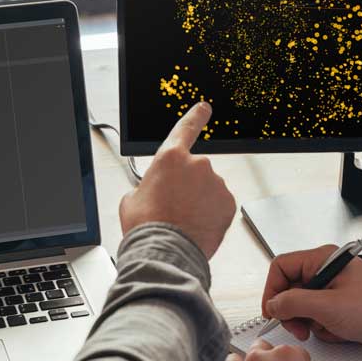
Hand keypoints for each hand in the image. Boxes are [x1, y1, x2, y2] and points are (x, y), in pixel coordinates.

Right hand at [119, 102, 236, 258]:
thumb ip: (149, 184)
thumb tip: (154, 190)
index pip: (186, 128)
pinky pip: (219, 204)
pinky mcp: (228, 202)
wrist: (165, 252)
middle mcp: (197, 164)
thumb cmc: (147, 226)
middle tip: (173, 207)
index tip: (204, 108)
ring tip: (183, 220)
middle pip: (195, 169)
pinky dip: (211, 213)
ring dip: (199, 200)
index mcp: (170, 157)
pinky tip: (197, 224)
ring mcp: (216, 183)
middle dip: (187, 185)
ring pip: (208, 188)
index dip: (196, 116)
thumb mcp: (133, 198)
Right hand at [262, 245, 361, 351]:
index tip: (272, 312)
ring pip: (302, 306)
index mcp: (323, 259)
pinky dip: (324, 328)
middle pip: (290, 288)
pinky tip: (340, 331)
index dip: (272, 290)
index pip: (282, 267)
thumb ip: (293, 303)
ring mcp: (333, 289)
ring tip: (327, 329)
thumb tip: (272, 304)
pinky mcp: (340, 306)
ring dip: (310, 322)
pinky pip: (317, 317)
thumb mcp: (328, 307)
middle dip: (292, 311)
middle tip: (298, 328)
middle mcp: (326, 270)